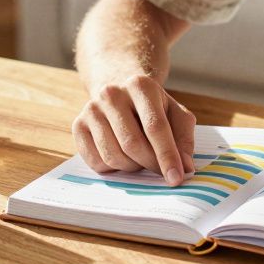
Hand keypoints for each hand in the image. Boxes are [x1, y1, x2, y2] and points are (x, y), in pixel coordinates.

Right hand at [72, 74, 196, 184]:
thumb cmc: (153, 108)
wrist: (121, 93)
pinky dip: (113, 168)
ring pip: (113, 155)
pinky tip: (121, 156)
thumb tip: (185, 168)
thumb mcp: (175, 114)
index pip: (155, 126)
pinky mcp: (78, 125)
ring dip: (131, 167)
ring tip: (139, 158)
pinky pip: (96, 161)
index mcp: (141, 85)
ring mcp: (91, 109)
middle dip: (150, 164)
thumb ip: (184, 139)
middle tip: (160, 171)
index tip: (177, 178)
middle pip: (132, 143)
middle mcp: (112, 93)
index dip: (167, 155)